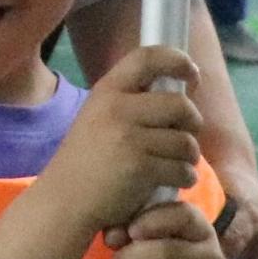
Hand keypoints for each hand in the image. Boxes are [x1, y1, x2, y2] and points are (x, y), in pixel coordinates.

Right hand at [44, 45, 203, 233]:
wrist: (64, 201)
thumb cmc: (87, 161)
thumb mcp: (99, 117)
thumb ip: (131, 102)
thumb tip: (180, 94)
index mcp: (107, 91)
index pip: (148, 57)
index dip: (178, 61)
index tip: (192, 76)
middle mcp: (118, 108)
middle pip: (181, 104)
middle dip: (193, 123)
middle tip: (185, 137)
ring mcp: (129, 138)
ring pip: (187, 141)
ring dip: (190, 157)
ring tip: (177, 165)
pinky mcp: (140, 168)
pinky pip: (183, 169)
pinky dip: (184, 178)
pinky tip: (172, 181)